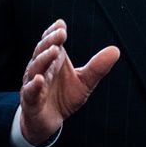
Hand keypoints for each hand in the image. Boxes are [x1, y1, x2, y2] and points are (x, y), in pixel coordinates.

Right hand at [19, 19, 119, 145]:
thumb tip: (116, 50)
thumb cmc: (64, 97)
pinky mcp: (31, 101)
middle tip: (61, 33)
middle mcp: (41, 69)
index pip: (51, 43)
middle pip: (42, 52)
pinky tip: (40, 79)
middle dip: (50, 41)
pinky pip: (30, 91)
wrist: (49, 122)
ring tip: (54, 51)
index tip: (62, 24)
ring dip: (44, 58)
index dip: (54, 33)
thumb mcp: (84, 82)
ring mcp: (33, 84)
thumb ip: (97, 67)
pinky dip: (34, 85)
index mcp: (53, 61)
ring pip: (35, 68)